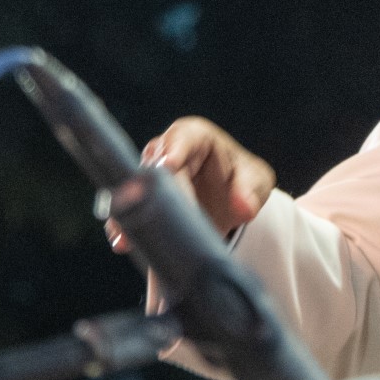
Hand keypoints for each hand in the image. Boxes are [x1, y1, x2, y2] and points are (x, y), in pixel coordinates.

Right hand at [103, 116, 275, 252]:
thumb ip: (251, 192)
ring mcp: (150, 174)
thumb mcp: (256, 181)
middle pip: (154, 165)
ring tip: (127, 233)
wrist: (228, 199)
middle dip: (151, 186)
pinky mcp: (143, 198)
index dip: (175, 149)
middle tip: (150, 207)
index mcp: (196, 136)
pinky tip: (123, 243)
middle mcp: (167, 150)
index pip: (182, 137)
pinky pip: (129, 210)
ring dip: (130, 210)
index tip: (169, 165)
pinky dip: (125, 226)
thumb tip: (244, 208)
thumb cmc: (242, 179)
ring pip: (134, 187)